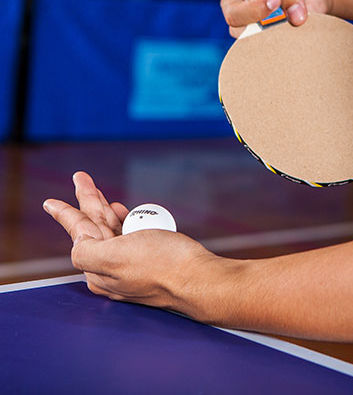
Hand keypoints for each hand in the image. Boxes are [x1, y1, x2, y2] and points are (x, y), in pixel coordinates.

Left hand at [43, 172, 219, 315]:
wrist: (198, 278)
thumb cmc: (162, 266)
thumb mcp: (114, 258)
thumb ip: (86, 250)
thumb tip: (78, 243)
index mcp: (98, 269)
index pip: (79, 232)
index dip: (66, 213)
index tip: (50, 202)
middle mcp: (112, 269)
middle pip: (95, 227)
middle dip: (88, 202)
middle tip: (82, 178)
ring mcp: (131, 264)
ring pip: (112, 229)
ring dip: (105, 208)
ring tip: (99, 192)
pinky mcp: (150, 259)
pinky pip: (131, 235)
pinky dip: (125, 219)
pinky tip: (125, 211)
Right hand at [221, 0, 332, 37]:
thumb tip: (295, 16)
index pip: (234, 11)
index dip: (252, 9)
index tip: (275, 0)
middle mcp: (244, 17)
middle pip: (242, 34)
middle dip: (267, 27)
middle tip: (292, 16)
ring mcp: (260, 33)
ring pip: (261, 46)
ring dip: (281, 37)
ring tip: (299, 21)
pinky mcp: (276, 43)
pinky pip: (278, 51)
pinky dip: (290, 45)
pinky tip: (302, 33)